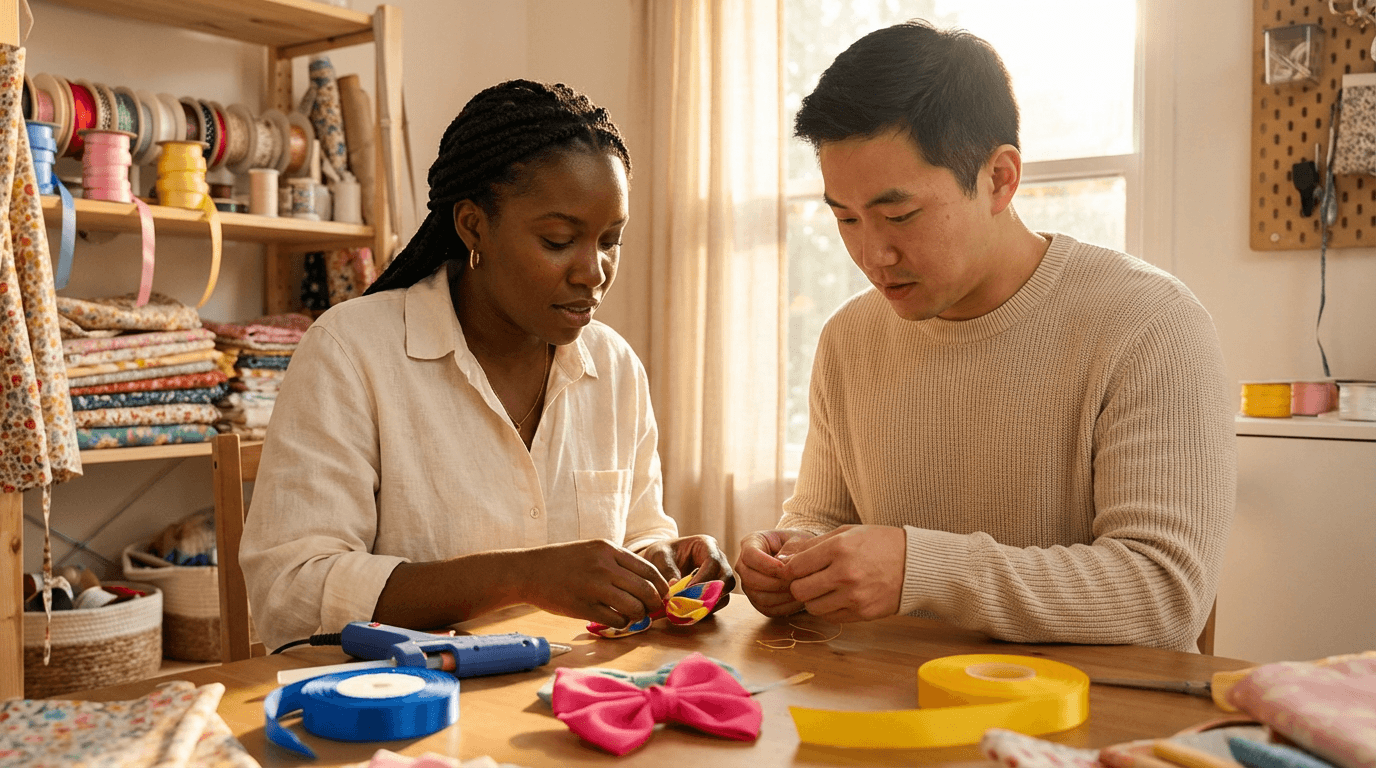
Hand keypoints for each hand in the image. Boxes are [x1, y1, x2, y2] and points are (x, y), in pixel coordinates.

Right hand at [518, 539, 668, 628]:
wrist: (529, 571)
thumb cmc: (563, 562)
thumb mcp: (592, 550)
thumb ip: (617, 562)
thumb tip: (647, 581)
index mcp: (608, 550)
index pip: (649, 569)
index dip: (661, 585)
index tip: (662, 594)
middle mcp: (604, 567)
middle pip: (645, 590)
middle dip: (654, 603)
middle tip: (653, 609)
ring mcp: (594, 588)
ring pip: (634, 607)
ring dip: (639, 615)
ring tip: (634, 616)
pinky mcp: (584, 608)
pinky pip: (616, 620)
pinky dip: (622, 623)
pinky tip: (617, 620)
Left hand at [637, 535, 735, 612]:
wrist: (662, 560)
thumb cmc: (662, 553)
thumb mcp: (659, 556)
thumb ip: (666, 570)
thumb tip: (675, 588)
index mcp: (706, 544)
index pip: (713, 561)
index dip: (703, 578)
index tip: (687, 590)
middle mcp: (718, 559)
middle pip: (726, 578)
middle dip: (710, 593)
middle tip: (691, 603)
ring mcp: (719, 574)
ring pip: (725, 592)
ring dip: (710, 604)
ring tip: (689, 610)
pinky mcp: (716, 589)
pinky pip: (719, 601)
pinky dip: (707, 609)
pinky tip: (691, 611)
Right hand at [734, 529, 815, 616]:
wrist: (803, 556)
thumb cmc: (799, 544)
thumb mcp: (796, 540)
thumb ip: (789, 550)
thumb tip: (782, 565)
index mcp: (751, 543)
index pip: (750, 555)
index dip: (766, 564)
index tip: (784, 568)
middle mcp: (745, 565)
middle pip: (750, 578)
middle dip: (775, 582)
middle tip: (795, 581)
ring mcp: (749, 585)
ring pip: (758, 597)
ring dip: (781, 596)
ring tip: (800, 590)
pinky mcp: (758, 601)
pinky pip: (767, 609)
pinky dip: (784, 607)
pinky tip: (799, 600)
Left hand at [782, 524, 905, 622]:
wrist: (914, 564)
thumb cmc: (879, 544)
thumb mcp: (846, 533)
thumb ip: (812, 545)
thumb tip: (783, 559)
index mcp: (839, 549)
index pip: (795, 567)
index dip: (789, 569)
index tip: (794, 569)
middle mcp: (844, 574)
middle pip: (799, 590)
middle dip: (798, 586)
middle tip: (808, 580)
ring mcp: (854, 596)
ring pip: (812, 607)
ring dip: (813, 599)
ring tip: (825, 588)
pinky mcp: (863, 613)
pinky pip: (831, 617)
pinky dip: (829, 609)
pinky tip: (838, 597)